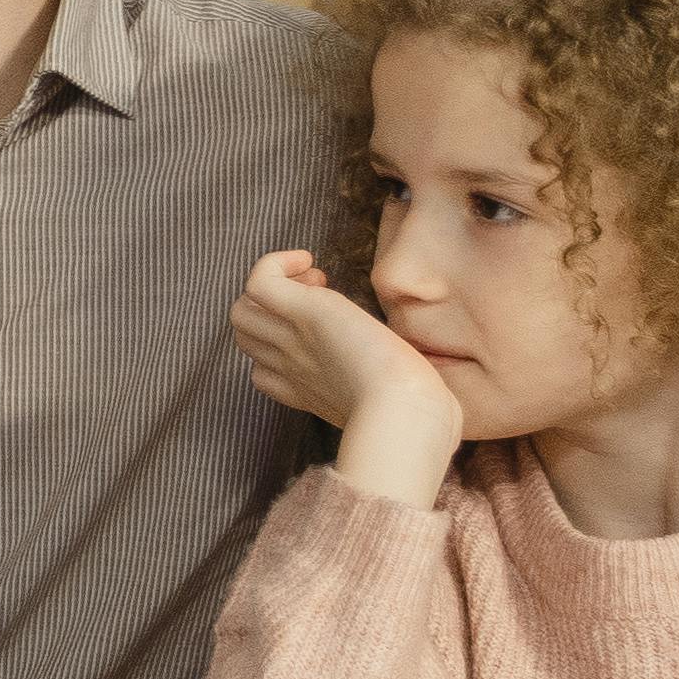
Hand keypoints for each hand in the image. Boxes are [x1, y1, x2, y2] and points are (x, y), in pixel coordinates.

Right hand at [230, 250, 463, 506]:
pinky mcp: (302, 312)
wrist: (406, 412)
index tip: (328, 334)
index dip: (283, 346)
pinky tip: (308, 261)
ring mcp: (291, 339)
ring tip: (315, 283)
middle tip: (321, 300)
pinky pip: (259, 279)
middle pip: (245, 336)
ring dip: (274, 288)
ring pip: (240, 310)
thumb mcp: (400, 408)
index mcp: (309, 392)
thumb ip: (405, 403)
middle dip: (274, 312)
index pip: (263, 372)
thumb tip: (438, 401)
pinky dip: (275, 263)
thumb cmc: (416, 416)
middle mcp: (291, 367)